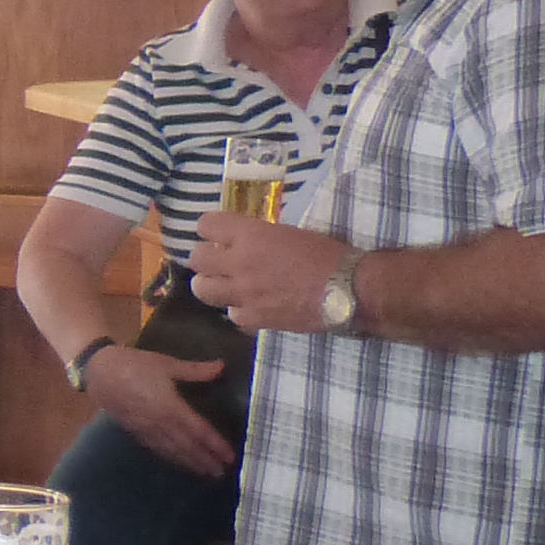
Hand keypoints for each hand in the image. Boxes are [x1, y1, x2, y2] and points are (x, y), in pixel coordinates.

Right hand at [80, 345, 236, 475]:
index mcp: (172, 407)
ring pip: (173, 451)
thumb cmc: (134, 365)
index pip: (199, 431)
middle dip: (205, 459)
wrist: (100, 373)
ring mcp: (147, 430)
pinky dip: (171, 457)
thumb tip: (222, 366)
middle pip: (188, 446)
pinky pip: (158, 449)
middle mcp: (161, 424)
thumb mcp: (166, 363)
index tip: (230, 456)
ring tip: (206, 472)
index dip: (215, 444)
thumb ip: (195, 370)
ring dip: (190, 462)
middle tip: (222, 472)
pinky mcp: (136, 432)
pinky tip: (178, 461)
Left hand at [192, 212, 349, 333]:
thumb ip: (260, 237)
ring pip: (202, 290)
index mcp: (251, 235)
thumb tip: (247, 240)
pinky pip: (232, 315)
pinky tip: (252, 306)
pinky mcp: (255, 319)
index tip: (219, 234)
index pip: (206, 225)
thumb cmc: (328, 254)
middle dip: (205, 258)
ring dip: (212, 285)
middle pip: (196, 259)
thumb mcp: (290, 232)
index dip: (210, 229)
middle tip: (220, 261)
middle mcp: (239, 263)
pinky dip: (239, 311)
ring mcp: (243, 293)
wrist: (349, 289)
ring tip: (227, 285)